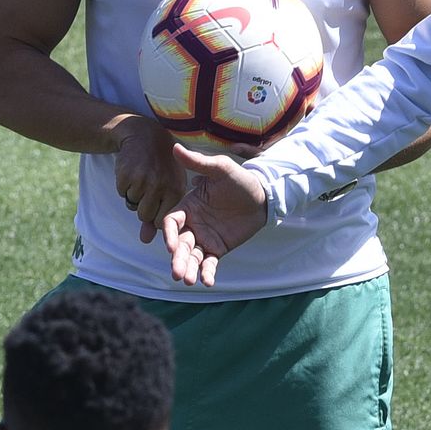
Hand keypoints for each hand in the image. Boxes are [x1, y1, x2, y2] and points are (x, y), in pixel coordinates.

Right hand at [110, 114, 185, 243]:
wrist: (146, 137)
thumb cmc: (163, 167)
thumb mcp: (170, 186)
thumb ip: (159, 215)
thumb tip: (144, 240)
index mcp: (176, 190)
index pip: (162, 221)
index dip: (156, 214)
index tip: (158, 202)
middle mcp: (160, 187)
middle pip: (144, 215)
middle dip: (143, 207)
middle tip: (148, 190)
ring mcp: (142, 181)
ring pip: (132, 204)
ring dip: (134, 196)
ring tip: (143, 179)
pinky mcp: (126, 176)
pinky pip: (121, 192)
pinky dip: (125, 186)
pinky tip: (133, 173)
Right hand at [161, 143, 270, 286]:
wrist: (263, 195)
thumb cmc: (240, 179)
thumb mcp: (220, 169)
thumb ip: (199, 163)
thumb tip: (175, 147)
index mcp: (187, 206)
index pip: (170, 223)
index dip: (167, 234)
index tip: (170, 245)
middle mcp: (192, 224)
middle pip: (178, 244)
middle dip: (176, 259)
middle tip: (177, 273)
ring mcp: (204, 237)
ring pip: (190, 256)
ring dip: (188, 268)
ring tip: (188, 281)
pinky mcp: (218, 248)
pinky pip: (209, 262)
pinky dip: (207, 272)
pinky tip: (207, 282)